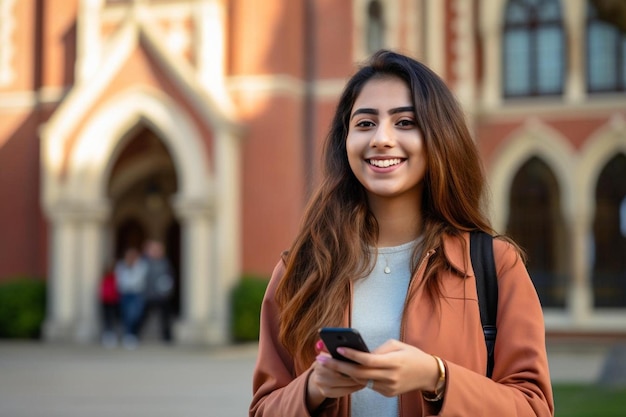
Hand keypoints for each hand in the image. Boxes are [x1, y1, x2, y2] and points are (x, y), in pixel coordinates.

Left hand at [317, 339, 439, 397]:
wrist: (428, 374)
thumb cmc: (412, 354)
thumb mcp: (396, 345)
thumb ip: (378, 350)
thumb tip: (359, 353)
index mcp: (394, 362)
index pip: (368, 360)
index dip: (352, 355)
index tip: (337, 349)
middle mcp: (390, 377)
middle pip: (359, 374)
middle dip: (339, 366)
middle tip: (321, 359)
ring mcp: (388, 388)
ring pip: (361, 381)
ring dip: (344, 373)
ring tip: (328, 364)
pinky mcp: (387, 393)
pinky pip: (368, 385)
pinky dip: (357, 377)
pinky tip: (344, 370)